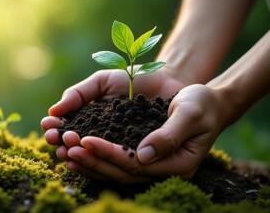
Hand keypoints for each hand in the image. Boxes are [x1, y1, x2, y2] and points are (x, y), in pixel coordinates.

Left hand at [46, 84, 226, 182]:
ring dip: (88, 161)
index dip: (109, 153)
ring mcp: (151, 163)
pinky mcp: (141, 153)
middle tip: (66, 147)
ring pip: (115, 169)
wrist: (206, 100)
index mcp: (177, 164)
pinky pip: (116, 159)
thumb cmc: (201, 103)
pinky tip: (76, 149)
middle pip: (120, 171)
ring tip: (63, 151)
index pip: (135, 164)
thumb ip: (169, 135)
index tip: (85, 140)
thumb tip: (143, 155)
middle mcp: (161, 168)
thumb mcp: (190, 113)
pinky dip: (95, 155)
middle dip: (92, 160)